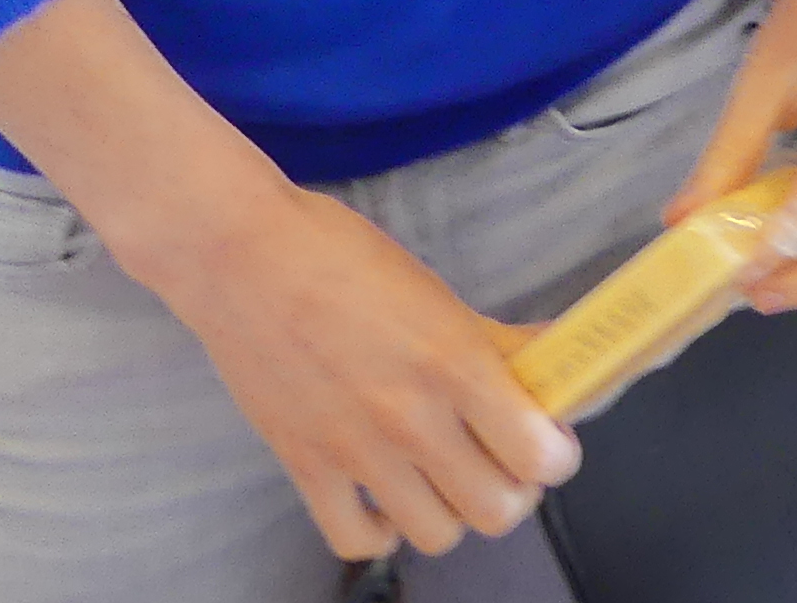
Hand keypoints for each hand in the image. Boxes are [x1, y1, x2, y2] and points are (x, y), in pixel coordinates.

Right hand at [122, 174, 574, 564]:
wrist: (240, 255)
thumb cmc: (338, 254)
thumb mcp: (435, 290)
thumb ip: (495, 338)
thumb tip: (553, 356)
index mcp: (454, 362)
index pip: (538, 453)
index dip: (556, 455)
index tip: (550, 440)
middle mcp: (411, 417)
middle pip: (497, 509)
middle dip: (515, 489)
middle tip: (504, 459)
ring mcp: (356, 451)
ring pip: (438, 534)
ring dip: (453, 511)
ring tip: (448, 476)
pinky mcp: (305, 467)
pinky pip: (357, 541)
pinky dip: (381, 530)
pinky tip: (388, 496)